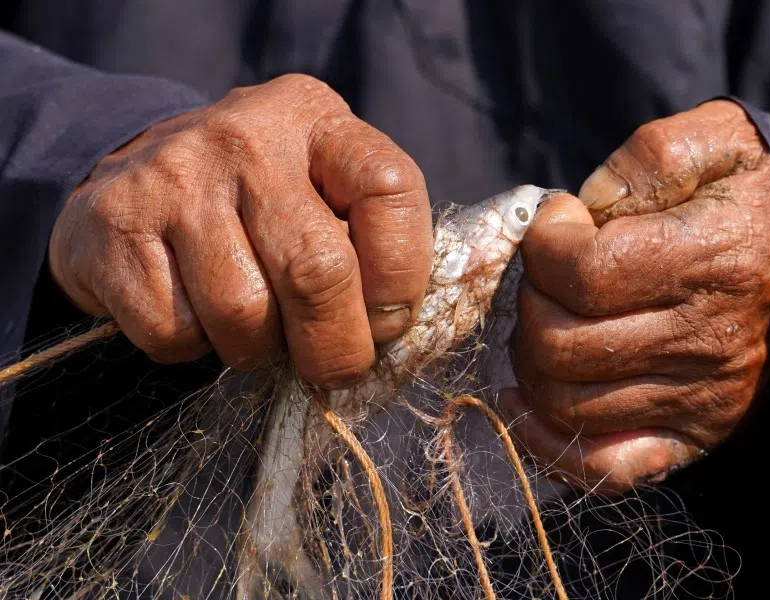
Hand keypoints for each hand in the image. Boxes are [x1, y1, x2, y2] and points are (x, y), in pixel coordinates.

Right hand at [49, 74, 432, 386]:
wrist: (130, 173)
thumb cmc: (255, 201)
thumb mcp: (320, 188)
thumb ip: (368, 240)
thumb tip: (393, 330)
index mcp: (316, 119)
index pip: (390, 192)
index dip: (401, 276)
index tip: (387, 319)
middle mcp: (246, 138)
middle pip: (318, 271)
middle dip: (337, 348)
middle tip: (334, 367)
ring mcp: (174, 178)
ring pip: (244, 315)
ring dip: (260, 350)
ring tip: (255, 327)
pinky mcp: (114, 225)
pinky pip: (175, 333)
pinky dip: (194, 347)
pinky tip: (194, 311)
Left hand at [500, 100, 769, 491]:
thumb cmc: (752, 198)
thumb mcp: (717, 143)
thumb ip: (649, 160)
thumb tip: (587, 205)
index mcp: (708, 261)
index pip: (583, 274)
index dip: (544, 244)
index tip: (559, 222)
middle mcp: (703, 340)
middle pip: (560, 345)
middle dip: (529, 301)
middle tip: (548, 277)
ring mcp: (697, 397)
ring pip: (565, 403)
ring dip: (529, 360)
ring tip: (546, 322)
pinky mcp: (691, 434)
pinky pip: (604, 468)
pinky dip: (549, 444)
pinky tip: (524, 403)